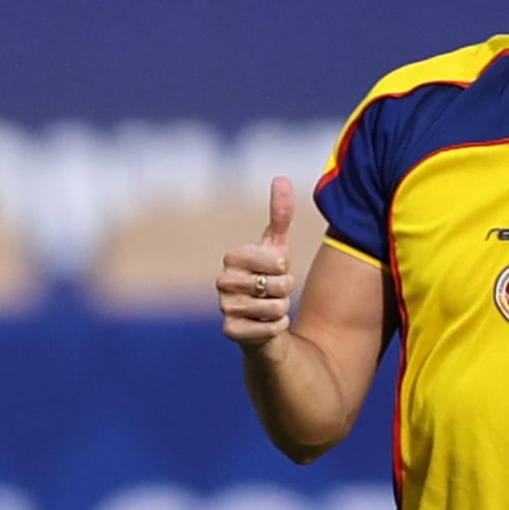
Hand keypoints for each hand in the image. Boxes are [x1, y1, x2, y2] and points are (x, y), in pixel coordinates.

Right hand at [219, 179, 297, 350]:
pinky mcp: (230, 331)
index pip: (277, 261)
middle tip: (274, 291)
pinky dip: (276, 327)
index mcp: (232, 258)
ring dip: (282, 309)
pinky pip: (269, 329)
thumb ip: (280, 215)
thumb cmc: (270, 277)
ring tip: (270, 307)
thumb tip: (281, 178)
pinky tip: (266, 325)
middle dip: (286, 290)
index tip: (276, 270)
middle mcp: (222, 281)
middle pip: (279, 285)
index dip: (285, 268)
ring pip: (276, 308)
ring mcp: (224, 307)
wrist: (262, 318)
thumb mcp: (278, 246)